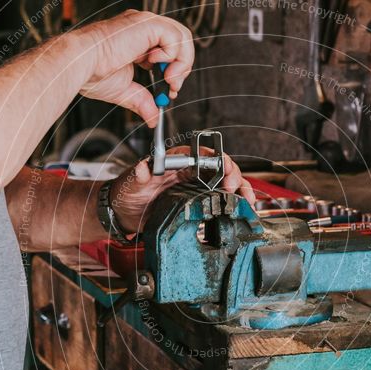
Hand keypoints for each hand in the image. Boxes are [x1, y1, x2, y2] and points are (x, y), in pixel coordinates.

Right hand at [75, 10, 193, 127]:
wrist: (81, 66)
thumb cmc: (92, 73)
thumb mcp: (125, 91)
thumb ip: (142, 101)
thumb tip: (153, 118)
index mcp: (137, 40)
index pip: (169, 50)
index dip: (175, 70)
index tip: (169, 89)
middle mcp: (143, 28)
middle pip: (180, 41)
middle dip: (183, 67)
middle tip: (172, 86)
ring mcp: (145, 23)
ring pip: (182, 36)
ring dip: (182, 62)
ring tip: (168, 79)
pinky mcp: (146, 24)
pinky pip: (174, 36)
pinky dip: (173, 55)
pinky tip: (155, 64)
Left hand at [108, 146, 255, 234]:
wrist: (123, 214)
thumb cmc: (127, 192)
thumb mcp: (131, 183)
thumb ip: (139, 175)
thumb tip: (144, 166)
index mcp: (177, 161)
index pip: (203, 154)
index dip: (217, 159)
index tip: (224, 169)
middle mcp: (189, 171)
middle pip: (220, 168)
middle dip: (232, 176)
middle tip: (234, 189)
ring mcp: (195, 187)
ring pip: (225, 183)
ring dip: (240, 189)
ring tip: (248, 200)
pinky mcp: (197, 203)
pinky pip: (220, 199)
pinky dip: (235, 202)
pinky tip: (245, 208)